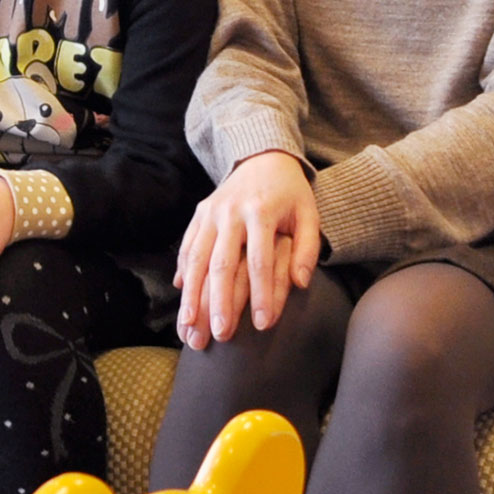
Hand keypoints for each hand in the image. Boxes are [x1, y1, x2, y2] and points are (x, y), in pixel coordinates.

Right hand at [174, 150, 321, 349]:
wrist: (262, 158)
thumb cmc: (290, 193)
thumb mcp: (309, 214)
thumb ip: (307, 248)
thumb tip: (301, 284)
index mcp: (261, 212)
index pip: (260, 261)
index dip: (261, 294)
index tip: (262, 325)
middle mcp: (230, 212)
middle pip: (222, 264)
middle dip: (218, 303)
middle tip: (219, 335)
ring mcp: (210, 212)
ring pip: (197, 259)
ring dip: (191, 296)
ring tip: (189, 327)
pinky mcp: (198, 214)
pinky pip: (187, 248)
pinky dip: (184, 275)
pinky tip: (183, 301)